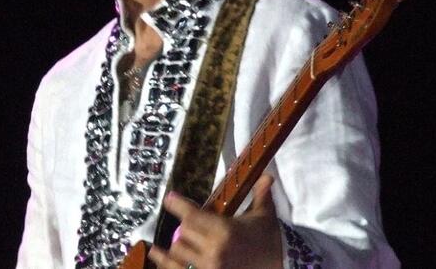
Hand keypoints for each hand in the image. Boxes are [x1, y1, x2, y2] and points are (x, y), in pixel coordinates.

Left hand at [148, 174, 282, 268]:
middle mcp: (214, 250)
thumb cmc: (268, 240)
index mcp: (226, 230)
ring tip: (173, 241)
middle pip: (183, 232)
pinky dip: (166, 263)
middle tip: (189, 223)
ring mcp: (210, 268)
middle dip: (186, 226)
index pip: (193, 215)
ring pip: (178, 252)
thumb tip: (267, 176)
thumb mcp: (264, 216)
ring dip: (178, 245)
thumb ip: (261, 194)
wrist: (279, 265)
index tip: (169, 198)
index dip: (178, 205)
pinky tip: (156, 253)